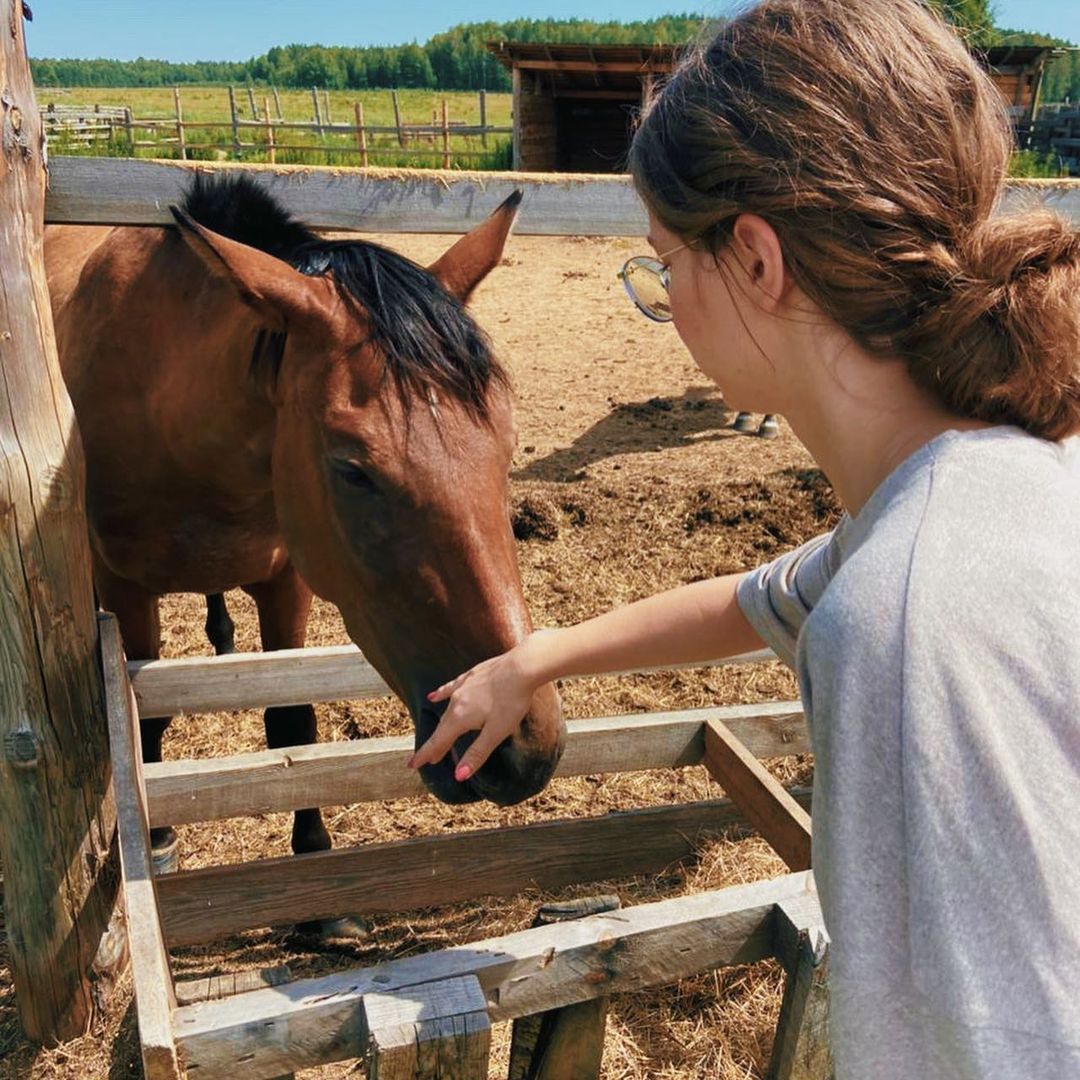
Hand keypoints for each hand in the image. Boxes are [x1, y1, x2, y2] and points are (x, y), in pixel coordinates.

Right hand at [406, 642, 537, 781]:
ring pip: (447, 710)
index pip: (438, 741)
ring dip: (442, 726)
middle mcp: (456, 702)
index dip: (426, 754)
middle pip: (442, 727)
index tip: (412, 764)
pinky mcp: (471, 676)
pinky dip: (441, 695)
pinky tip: (433, 696)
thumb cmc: (512, 701)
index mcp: (460, 718)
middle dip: (435, 744)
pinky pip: (451, 688)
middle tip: (428, 759)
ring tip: (438, 736)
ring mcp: (463, 687)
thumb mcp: (496, 732)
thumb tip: (459, 775)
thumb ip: (477, 753)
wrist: (522, 667)